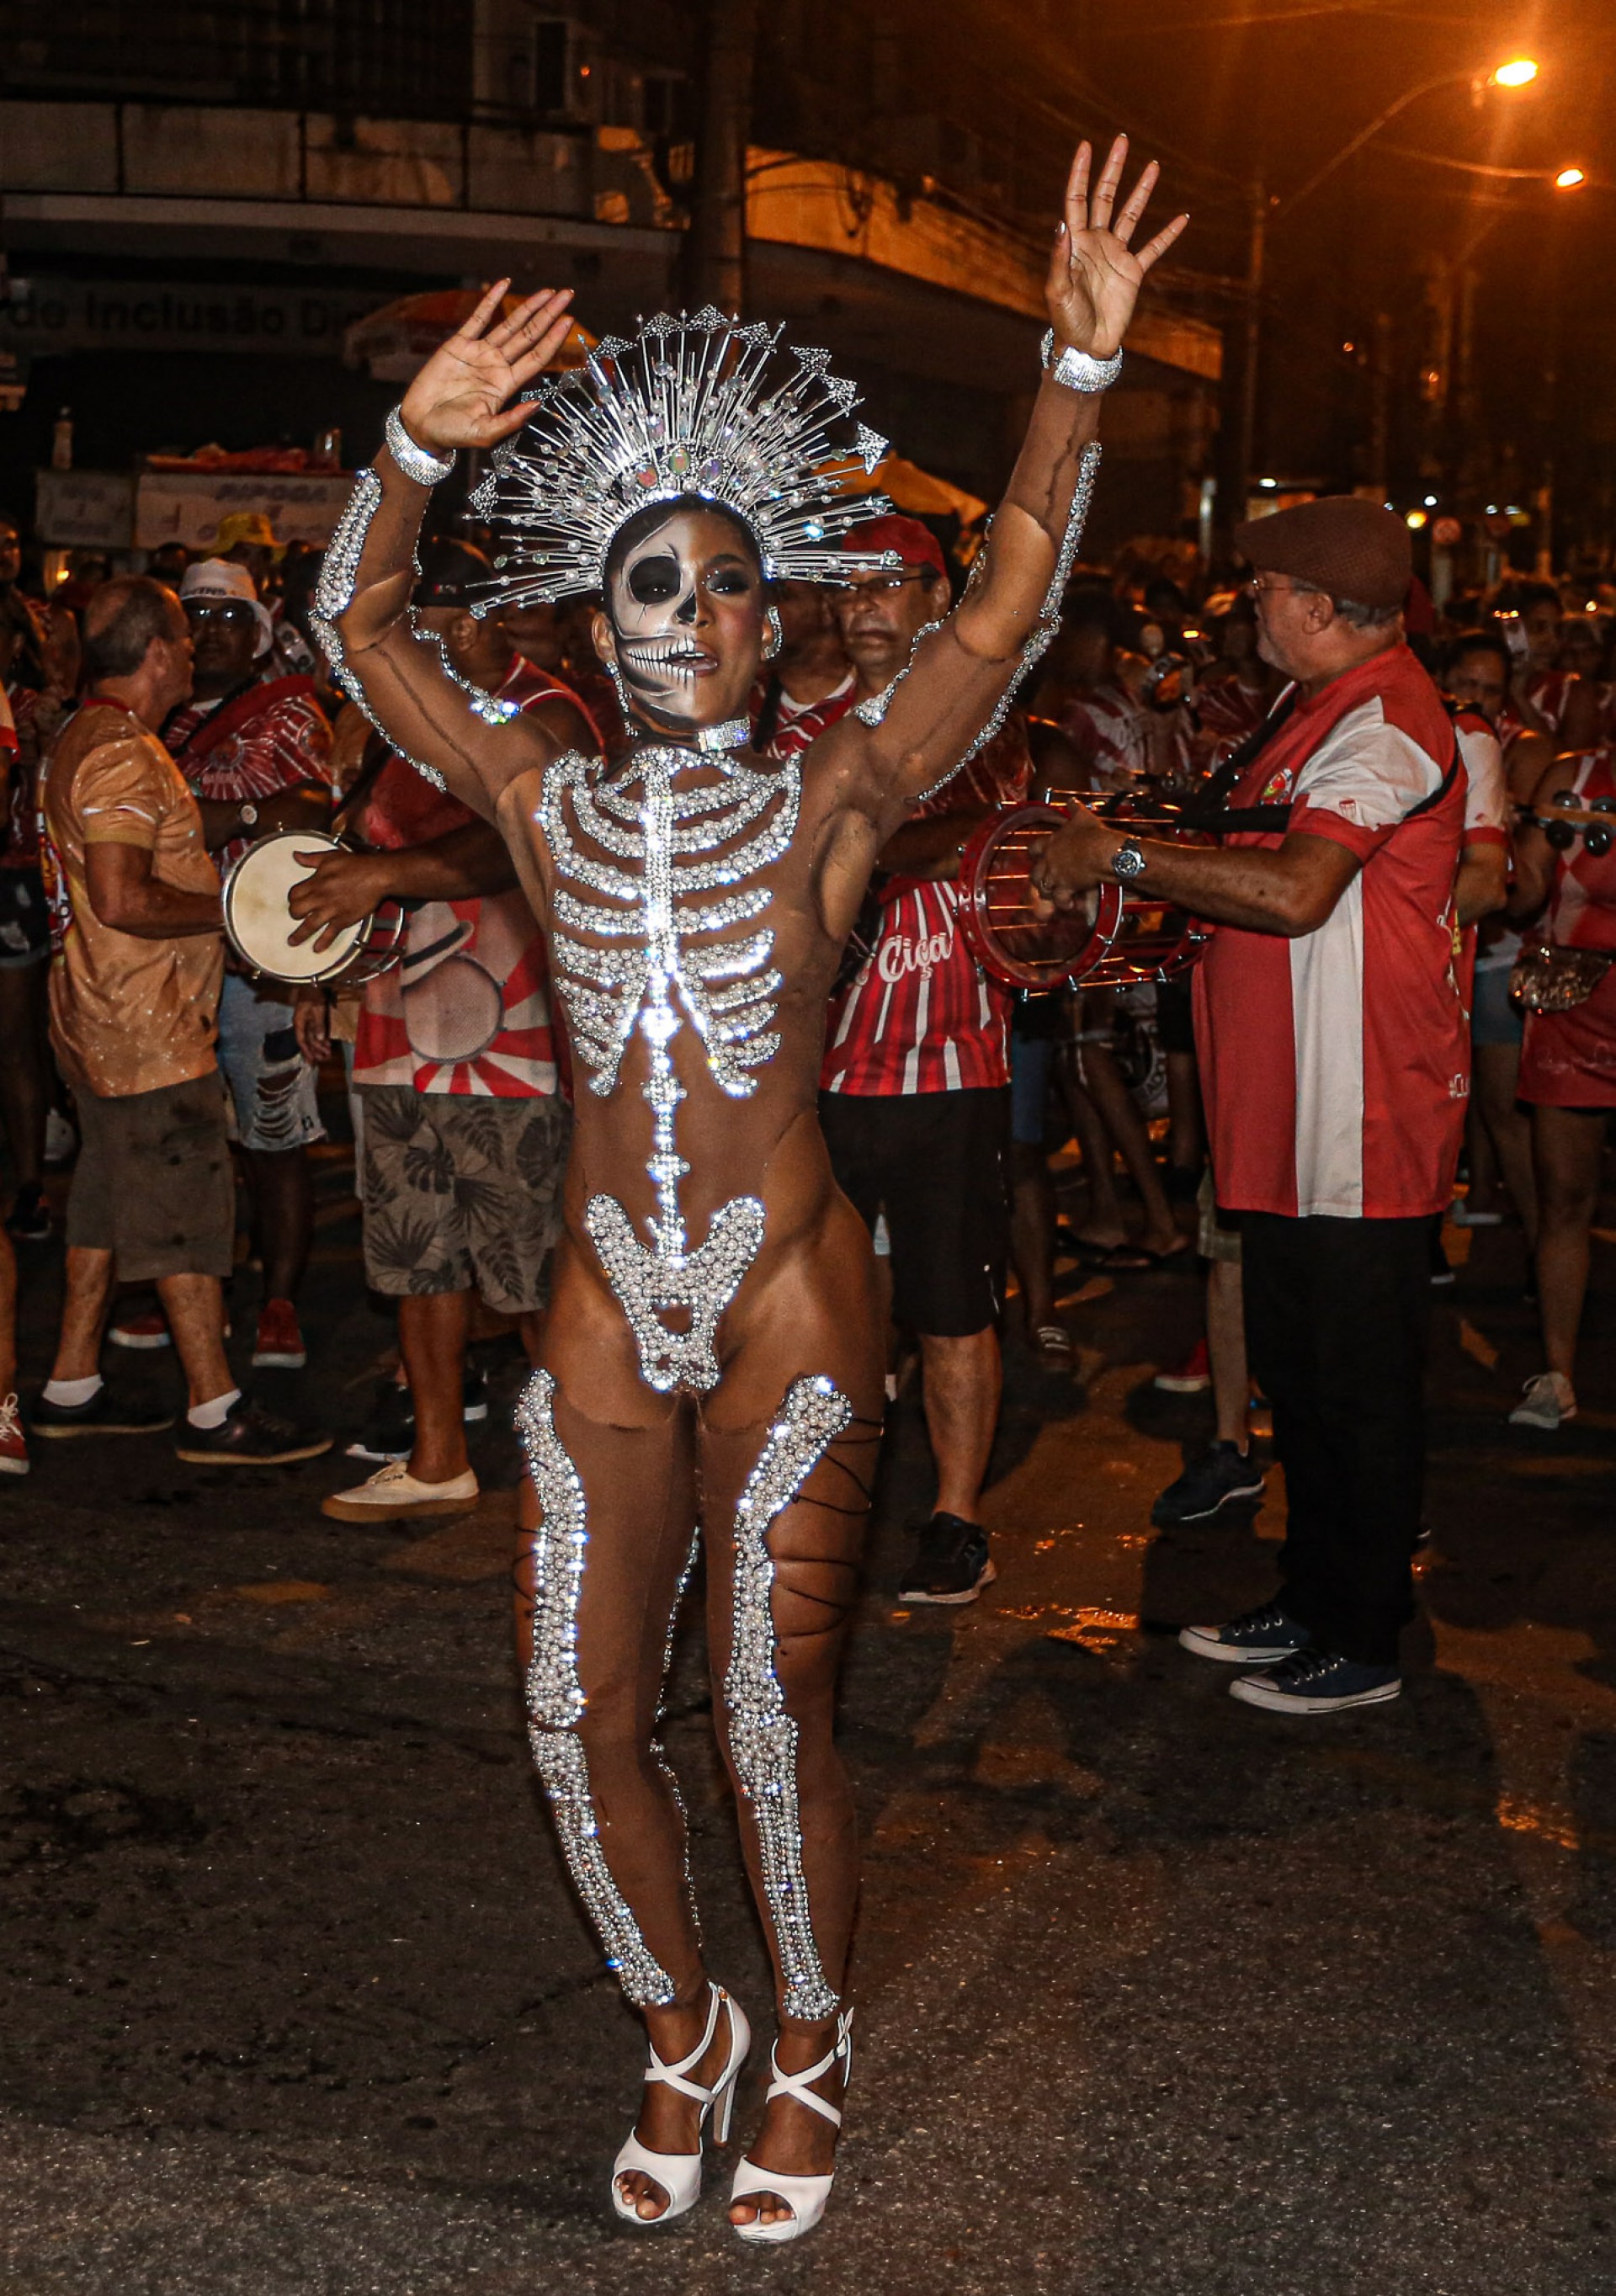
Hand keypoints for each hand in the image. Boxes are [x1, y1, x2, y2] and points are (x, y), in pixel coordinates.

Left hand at [287, 847, 388, 951]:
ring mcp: (332, 910)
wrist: (377, 875)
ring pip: (309, 925)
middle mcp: (321, 897)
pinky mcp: (344, 919)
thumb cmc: (356, 864)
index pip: (294, 894)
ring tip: (292, 942)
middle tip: (296, 917)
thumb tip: (296, 855)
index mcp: (316, 882)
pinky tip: (317, 949)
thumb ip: (311, 859)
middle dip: (294, 914)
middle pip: (297, 910)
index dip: (292, 898)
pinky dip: (323, 942)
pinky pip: (330, 934)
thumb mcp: (330, 856)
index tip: (295, 900)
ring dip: (299, 935)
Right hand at [293, 994, 331, 1065]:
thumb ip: (318, 1024)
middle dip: (315, 1051)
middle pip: (308, 1040)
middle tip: (323, 1060)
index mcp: (299, 1022)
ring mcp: (307, 1020)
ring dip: (320, 1045)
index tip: (311, 1062)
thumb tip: (319, 1039)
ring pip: (313, 1036)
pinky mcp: (313, 1017)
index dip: (307, 1052)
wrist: (312, 982)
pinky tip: (327, 1043)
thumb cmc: (313, 995)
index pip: (302, 1040)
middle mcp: (302, 1023)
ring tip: (328, 1054)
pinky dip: (322, 1037)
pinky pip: (317, 1030)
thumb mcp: (316, 1009)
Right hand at [399, 280, 576, 454]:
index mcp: (507, 385)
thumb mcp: (485, 432)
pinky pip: (478, 318)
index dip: (553, 339)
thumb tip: (536, 406)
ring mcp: (479, 353)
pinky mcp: (458, 345)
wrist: (422, 425)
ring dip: (529, 307)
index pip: (537, 357)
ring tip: (548, 291)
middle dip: (549, 316)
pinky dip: (491, 301)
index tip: (569, 321)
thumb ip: (511, 421)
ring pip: (510, 324)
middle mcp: (498, 366)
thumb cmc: (453, 433)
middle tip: (567, 295)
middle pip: (530, 336)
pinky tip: (504, 284)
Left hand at [1029, 806, 1121, 911]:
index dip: (1035, 854)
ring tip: (1058, 896)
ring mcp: (1055, 875)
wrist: (1102, 851)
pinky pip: (1060, 899)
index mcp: (1051, 842)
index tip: (1038, 857)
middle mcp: (1049, 860)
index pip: (1033, 849)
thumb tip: (1072, 800)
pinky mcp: (1065, 887)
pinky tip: (1070, 905)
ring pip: (1043, 889)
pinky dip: (1064, 903)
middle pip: (1034, 874)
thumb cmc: (1094, 833)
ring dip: (1050, 893)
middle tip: (1047, 881)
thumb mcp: (1083, 817)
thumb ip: (1075, 808)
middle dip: (1039, 879)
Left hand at [1046, 136, 1188, 359]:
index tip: (1086, 146)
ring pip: (1131, 215)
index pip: (1077, 199)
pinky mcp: (1133, 272)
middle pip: (1106, 197)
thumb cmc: (1067, 322)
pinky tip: (1183, 217)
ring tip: (1154, 166)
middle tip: (1122, 140)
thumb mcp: (1057, 291)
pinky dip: (1168, 234)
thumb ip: (1060, 259)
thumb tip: (1062, 225)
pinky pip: (1153, 248)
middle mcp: (1096, 242)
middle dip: (1113, 169)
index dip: (1080, 173)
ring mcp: (1116, 255)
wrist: (1087, 347)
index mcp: (1075, 243)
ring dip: (1142, 191)